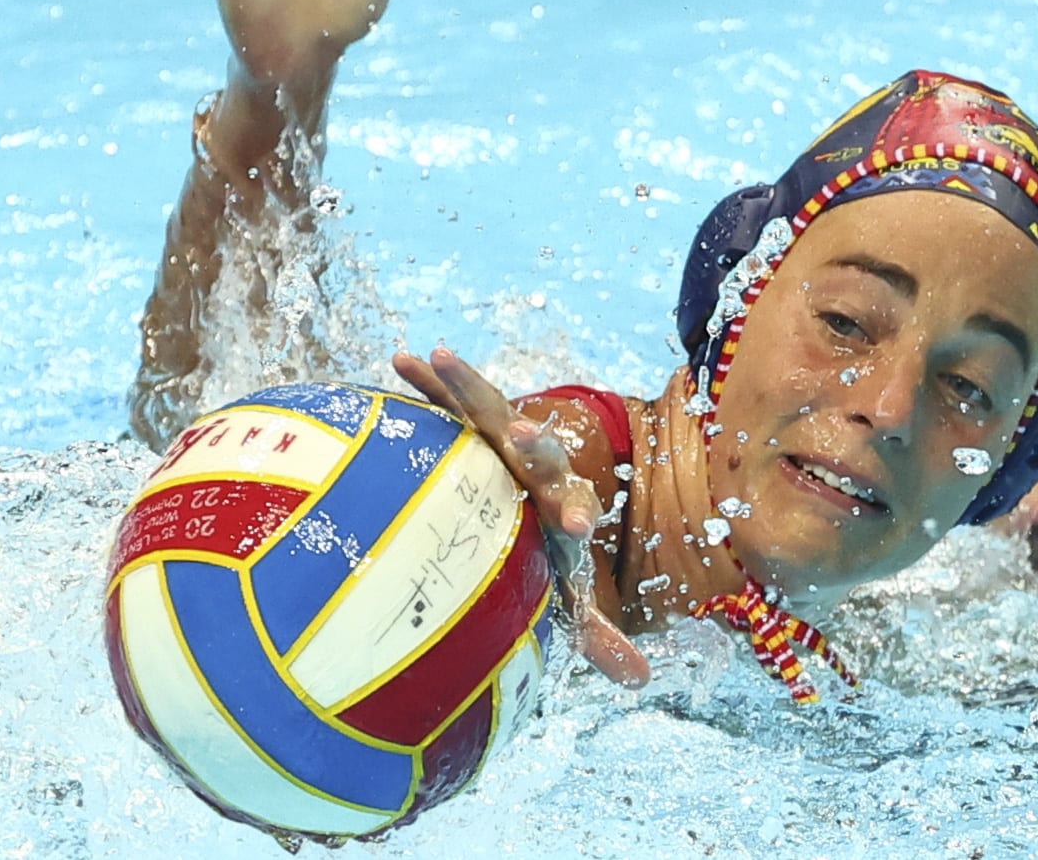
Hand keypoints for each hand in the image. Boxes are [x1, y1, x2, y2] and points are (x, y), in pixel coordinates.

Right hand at [393, 347, 652, 687]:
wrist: (548, 499)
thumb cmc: (554, 556)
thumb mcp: (576, 593)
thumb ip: (600, 632)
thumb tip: (638, 681)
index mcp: (565, 507)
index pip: (576, 511)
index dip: (576, 517)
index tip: (577, 526)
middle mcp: (540, 468)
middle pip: (540, 452)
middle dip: (535, 443)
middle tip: (526, 431)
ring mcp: (507, 439)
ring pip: (491, 409)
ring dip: (467, 385)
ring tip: (439, 355)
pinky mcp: (478, 425)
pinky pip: (451, 400)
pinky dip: (430, 382)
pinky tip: (399, 358)